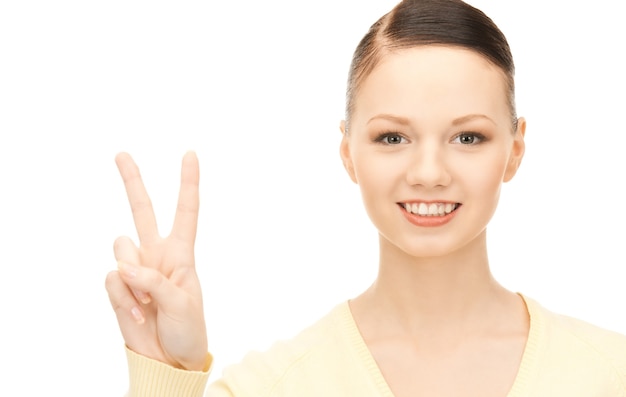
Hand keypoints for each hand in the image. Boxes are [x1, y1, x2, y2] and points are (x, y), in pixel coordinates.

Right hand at [105, 152, 207, 370]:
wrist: (168, 359)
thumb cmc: (188, 330)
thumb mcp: (183, 305)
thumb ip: (154, 282)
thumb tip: (123, 266)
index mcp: (182, 254)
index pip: (186, 212)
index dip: (188, 184)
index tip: (190, 154)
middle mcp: (156, 255)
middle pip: (142, 211)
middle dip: (132, 182)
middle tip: (121, 154)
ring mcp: (135, 270)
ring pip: (121, 248)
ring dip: (133, 278)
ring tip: (149, 304)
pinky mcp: (118, 287)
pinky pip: (112, 279)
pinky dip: (123, 298)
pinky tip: (137, 314)